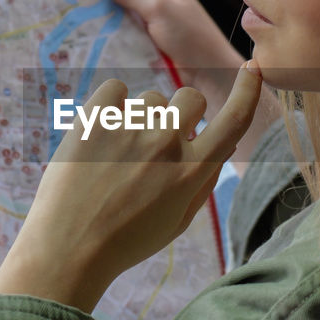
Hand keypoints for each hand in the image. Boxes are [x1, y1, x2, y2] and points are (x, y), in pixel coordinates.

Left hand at [0, 62, 263, 311]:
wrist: (68, 250)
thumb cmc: (126, 241)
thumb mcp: (178, 222)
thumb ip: (203, 182)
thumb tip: (219, 147)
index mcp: (191, 171)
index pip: (234, 120)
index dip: (247, 91)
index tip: (252, 69)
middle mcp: (166, 144)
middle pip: (191, 98)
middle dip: (183, 113)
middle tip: (161, 138)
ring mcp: (129, 128)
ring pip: (151, 99)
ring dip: (143, 117)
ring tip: (119, 153)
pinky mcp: (94, 119)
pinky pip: (115, 88)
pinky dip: (112, 104)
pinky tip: (103, 131)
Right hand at [101, 0, 244, 107]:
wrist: (208, 76)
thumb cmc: (192, 38)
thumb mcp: (159, 9)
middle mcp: (156, 3)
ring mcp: (149, 25)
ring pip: (120, 14)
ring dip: (102, 14)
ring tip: (72, 8)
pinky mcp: (144, 44)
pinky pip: (122, 34)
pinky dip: (108, 33)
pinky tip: (87, 31)